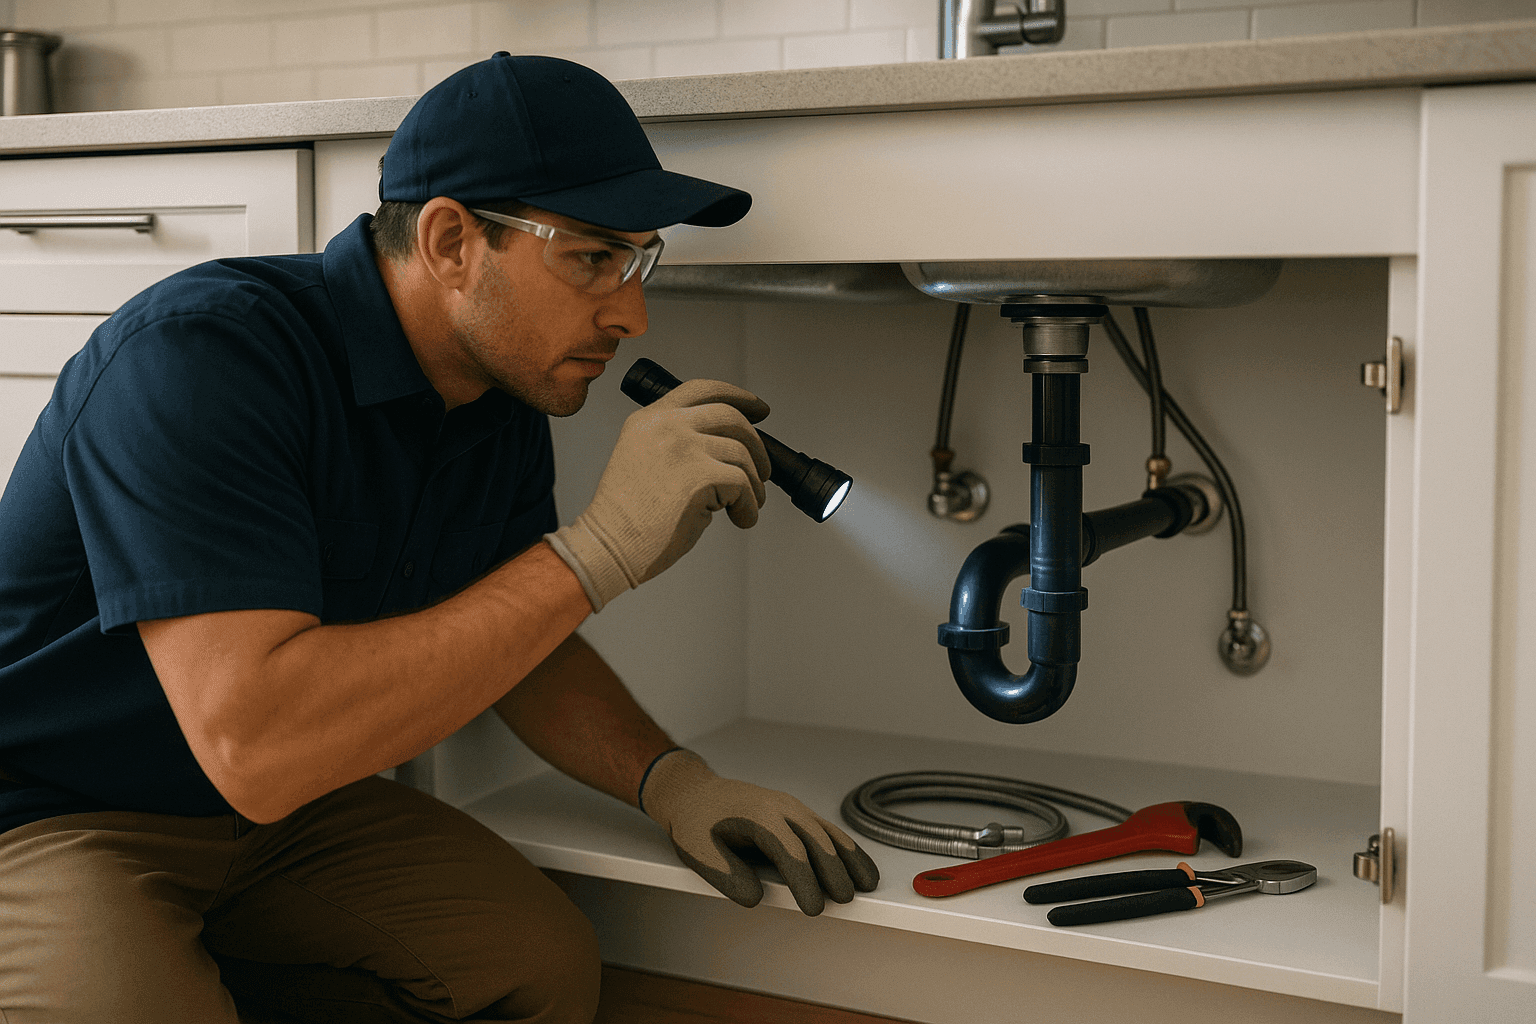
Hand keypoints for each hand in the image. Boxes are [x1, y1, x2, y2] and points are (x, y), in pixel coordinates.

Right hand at [545, 379, 770, 611]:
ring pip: (742, 454)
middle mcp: (666, 425)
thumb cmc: (627, 517)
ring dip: (753, 484)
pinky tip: (740, 518)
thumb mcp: (645, 460)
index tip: (759, 409)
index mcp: (650, 419)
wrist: (609, 545)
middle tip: (762, 472)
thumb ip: (680, 445)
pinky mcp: (700, 475)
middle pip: (731, 418)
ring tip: (745, 506)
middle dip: (756, 446)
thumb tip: (729, 451)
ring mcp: (683, 447)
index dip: (738, 397)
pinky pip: (743, 484)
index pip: (702, 390)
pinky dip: (749, 506)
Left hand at [639, 749, 879, 915]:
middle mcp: (781, 807)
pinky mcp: (796, 814)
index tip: (813, 909)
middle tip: (846, 900)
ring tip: (868, 884)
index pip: (789, 851)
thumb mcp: (699, 852)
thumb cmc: (696, 822)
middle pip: (816, 841)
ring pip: (828, 833)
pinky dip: (845, 847)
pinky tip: (857, 864)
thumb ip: (726, 876)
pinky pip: (826, 830)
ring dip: (849, 858)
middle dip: (834, 871)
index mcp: (758, 815)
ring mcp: (792, 808)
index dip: (805, 882)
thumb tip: (756, 897)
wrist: (694, 794)